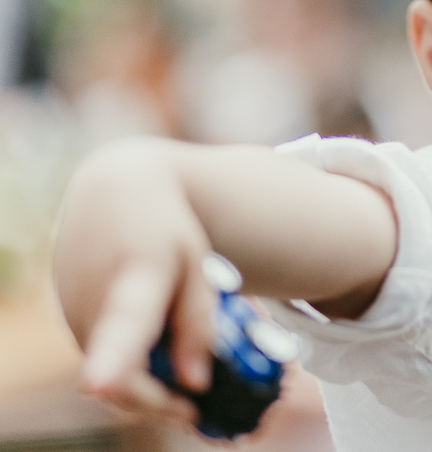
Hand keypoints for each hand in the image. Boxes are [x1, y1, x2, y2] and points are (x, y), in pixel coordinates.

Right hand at [54, 138, 215, 425]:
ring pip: (108, 370)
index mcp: (138, 273)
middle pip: (118, 374)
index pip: (125, 321)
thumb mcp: (197, 265)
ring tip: (176, 369)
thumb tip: (195, 383)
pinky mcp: (65, 316)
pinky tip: (148, 336)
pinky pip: (100, 354)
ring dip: (142, 383)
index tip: (99, 384)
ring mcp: (71, 309)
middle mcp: (93, 296)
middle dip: (155, 401)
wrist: (114, 190)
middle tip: (191, 409)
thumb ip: (198, 324)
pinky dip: (125, 362)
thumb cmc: (166, 228)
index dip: (112, 358)